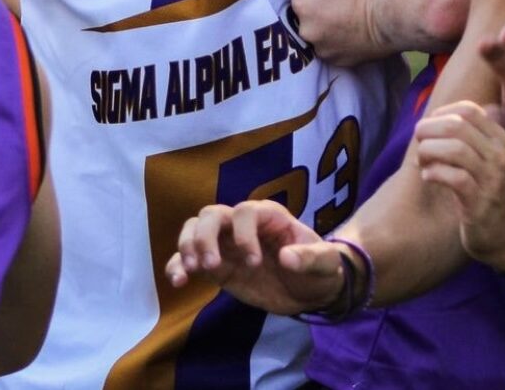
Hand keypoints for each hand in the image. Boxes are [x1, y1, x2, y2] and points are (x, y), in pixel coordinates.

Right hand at [165, 200, 343, 314]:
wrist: (310, 291)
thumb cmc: (320, 269)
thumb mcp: (326, 263)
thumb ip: (311, 257)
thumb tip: (286, 257)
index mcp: (267, 216)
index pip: (244, 212)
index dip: (243, 234)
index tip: (253, 262)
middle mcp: (240, 224)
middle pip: (211, 214)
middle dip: (205, 236)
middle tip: (211, 264)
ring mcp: (224, 243)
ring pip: (194, 229)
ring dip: (187, 246)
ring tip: (190, 270)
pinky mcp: (215, 266)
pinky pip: (188, 258)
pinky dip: (178, 266)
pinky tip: (177, 281)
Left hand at [277, 0, 389, 65]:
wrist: (394, 17)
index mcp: (301, 5)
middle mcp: (305, 30)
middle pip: (306, 15)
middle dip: (318, 9)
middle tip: (343, 3)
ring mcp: (321, 49)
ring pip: (317, 33)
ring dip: (326, 27)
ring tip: (349, 18)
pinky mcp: (337, 61)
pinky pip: (330, 49)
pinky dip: (337, 42)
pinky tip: (352, 32)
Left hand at [414, 100, 504, 271]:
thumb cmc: (486, 188)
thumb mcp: (486, 156)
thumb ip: (467, 134)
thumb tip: (434, 116)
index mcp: (500, 139)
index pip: (468, 110)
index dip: (441, 114)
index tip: (430, 128)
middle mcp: (500, 155)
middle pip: (456, 126)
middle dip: (428, 130)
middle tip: (419, 142)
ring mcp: (492, 179)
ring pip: (454, 149)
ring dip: (428, 151)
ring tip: (422, 161)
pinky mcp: (480, 202)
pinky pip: (453, 177)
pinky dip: (433, 173)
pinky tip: (428, 176)